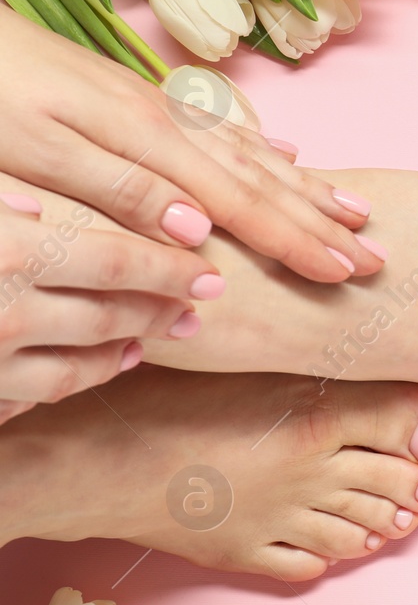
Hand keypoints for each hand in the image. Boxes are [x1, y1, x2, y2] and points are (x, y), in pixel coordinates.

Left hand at [0, 7, 382, 282]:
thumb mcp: (33, 153)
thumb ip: (118, 190)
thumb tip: (200, 228)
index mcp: (146, 139)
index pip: (240, 204)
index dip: (295, 242)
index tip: (344, 273)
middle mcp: (166, 118)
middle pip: (260, 181)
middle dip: (321, 223)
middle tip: (374, 257)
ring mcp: (156, 104)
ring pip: (250, 154)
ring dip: (307, 188)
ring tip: (354, 210)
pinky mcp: (138, 97)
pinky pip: (222, 129)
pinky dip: (261, 148)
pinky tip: (284, 155)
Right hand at [0, 195, 219, 417]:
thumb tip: (35, 210)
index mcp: (8, 252)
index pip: (114, 263)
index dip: (171, 271)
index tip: (209, 276)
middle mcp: (3, 311)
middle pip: (107, 318)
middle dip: (159, 316)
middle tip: (194, 312)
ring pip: (78, 367)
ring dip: (122, 352)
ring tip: (149, 339)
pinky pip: (36, 394)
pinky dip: (75, 378)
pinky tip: (95, 364)